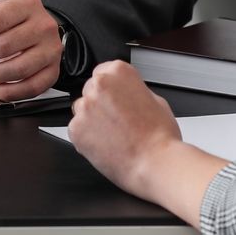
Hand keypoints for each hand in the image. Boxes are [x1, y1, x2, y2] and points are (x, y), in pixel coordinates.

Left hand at [67, 61, 184, 198]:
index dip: (110, 89)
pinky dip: (86, 137)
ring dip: (92, 120)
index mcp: (119, 72)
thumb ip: (133, 90)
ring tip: (113, 135)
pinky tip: (105, 144)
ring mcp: (85, 106)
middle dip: (100, 104)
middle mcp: (99, 85)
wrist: (154, 163)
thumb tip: (126, 93)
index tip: (114, 98)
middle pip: (91, 90)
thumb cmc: (160, 136)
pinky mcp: (75, 128)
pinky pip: (76, 129)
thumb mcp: (155, 100)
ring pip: (82, 110)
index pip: (103, 71)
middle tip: (117, 120)